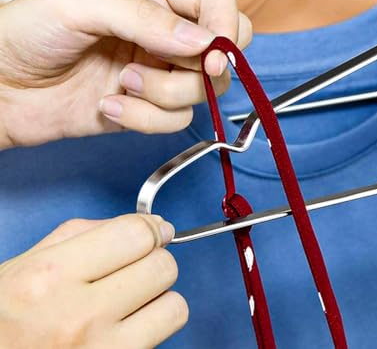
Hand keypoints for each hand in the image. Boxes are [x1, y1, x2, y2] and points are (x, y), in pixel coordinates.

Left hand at [0, 0, 251, 147]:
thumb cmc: (25, 32)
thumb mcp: (79, 5)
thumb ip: (145, 17)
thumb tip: (202, 41)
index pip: (217, 1)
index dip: (225, 26)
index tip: (212, 52)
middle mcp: (164, 30)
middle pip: (224, 50)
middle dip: (204, 67)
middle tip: (179, 67)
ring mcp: (159, 69)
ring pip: (204, 90)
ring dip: (164, 93)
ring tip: (122, 81)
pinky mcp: (149, 105)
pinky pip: (175, 120)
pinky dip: (145, 118)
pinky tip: (110, 104)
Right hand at [0, 214, 186, 347]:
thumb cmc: (4, 319)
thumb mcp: (26, 264)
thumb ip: (84, 233)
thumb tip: (143, 224)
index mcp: (52, 275)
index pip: (135, 235)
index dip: (153, 228)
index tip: (157, 230)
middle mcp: (79, 315)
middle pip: (162, 267)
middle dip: (156, 259)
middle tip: (139, 266)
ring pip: (174, 307)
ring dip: (160, 297)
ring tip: (135, 299)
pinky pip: (162, 339)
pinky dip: (153, 327)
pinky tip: (128, 325)